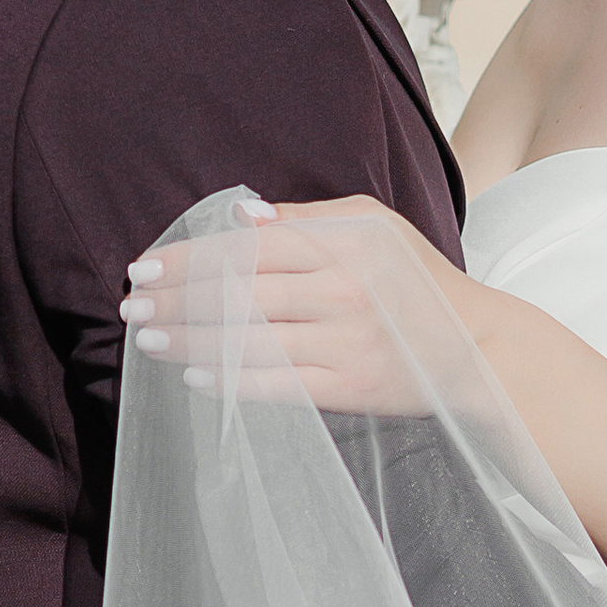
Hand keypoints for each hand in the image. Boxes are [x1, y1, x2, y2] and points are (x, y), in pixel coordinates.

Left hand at [121, 198, 474, 415]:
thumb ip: (305, 218)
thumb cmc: (415, 280)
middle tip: (132, 308)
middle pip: (240, 295)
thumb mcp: (372, 226)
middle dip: (177, 302)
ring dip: (191, 343)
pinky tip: (197, 379)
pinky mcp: (349, 389)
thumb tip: (238, 217)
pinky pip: (276, 387)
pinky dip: (231, 384)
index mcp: (343, 244)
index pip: (247, 249)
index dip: (189, 259)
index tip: (145, 269)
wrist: (475, 348)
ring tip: (149, 341)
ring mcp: (344, 343)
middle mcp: (342, 291)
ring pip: (249, 342)